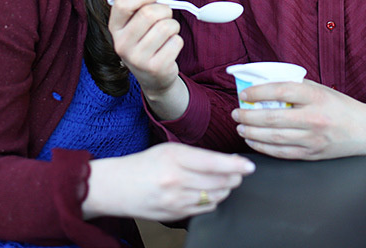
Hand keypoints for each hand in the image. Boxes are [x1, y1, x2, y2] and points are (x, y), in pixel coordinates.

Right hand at [83, 143, 254, 220]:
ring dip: (225, 188)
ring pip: (215, 196)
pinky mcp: (175, 215)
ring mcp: (175, 201)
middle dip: (234, 176)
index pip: (214, 162)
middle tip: (238, 171)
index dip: (235, 165)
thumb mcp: (168, 150)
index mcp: (174, 158)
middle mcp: (176, 180)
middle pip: (219, 182)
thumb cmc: (142, 164)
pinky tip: (206, 192)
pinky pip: (204, 209)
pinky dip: (211, 200)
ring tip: (223, 180)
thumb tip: (227, 161)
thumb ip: (196, 156)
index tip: (249, 165)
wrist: (116, 187)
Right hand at [108, 0, 187, 118]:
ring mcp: (138, 58)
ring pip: (167, 26)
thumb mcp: (134, 23)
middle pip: (149, 13)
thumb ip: (135, 2)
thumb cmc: (145, 42)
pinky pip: (176, 41)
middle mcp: (122, 44)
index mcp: (115, 28)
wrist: (152, 77)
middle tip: (166, 16)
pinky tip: (168, 48)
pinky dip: (177, 41)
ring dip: (173, 26)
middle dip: (165, 10)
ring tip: (167, 34)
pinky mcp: (156, 67)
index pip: (123, 3)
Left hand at [231, 80, 365, 159]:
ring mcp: (313, 139)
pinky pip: (282, 152)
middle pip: (272, 117)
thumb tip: (265, 84)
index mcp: (316, 96)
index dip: (257, 92)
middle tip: (236, 113)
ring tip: (240, 127)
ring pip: (274, 137)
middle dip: (248, 116)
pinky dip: (264, 148)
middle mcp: (314, 118)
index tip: (244, 94)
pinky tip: (254, 142)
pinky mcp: (312, 154)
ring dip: (252, 133)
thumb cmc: (341, 107)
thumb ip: (296, 87)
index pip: (280, 90)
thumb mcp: (321, 90)